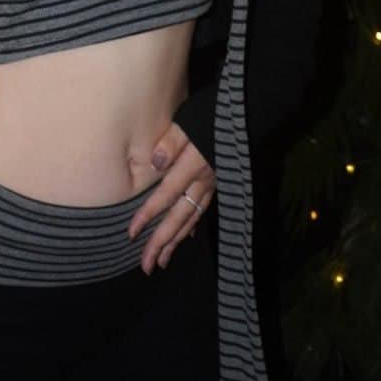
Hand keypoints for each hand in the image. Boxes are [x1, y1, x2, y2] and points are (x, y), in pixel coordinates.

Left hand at [127, 122, 215, 274]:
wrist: (248, 114)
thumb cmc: (213, 114)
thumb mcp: (188, 121)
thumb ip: (171, 141)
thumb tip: (154, 163)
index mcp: (192, 167)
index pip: (166, 196)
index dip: (148, 216)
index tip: (131, 234)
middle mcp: (203, 182)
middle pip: (179, 218)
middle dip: (161, 243)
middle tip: (146, 267)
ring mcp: (213, 184)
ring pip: (192, 219)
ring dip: (176, 241)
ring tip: (162, 261)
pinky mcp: (219, 182)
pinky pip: (203, 210)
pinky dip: (192, 225)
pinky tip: (187, 235)